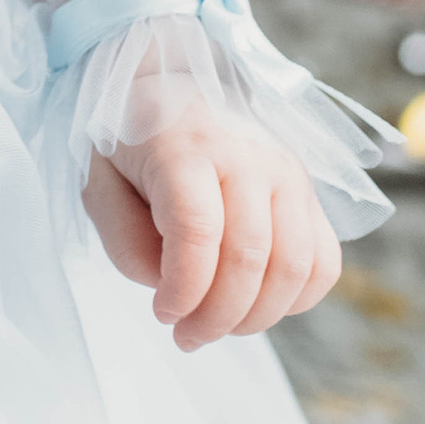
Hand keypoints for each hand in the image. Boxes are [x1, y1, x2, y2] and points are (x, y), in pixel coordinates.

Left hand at [84, 112, 340, 349]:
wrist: (173, 87)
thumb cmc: (132, 143)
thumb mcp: (99, 183)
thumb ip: (125, 241)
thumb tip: (175, 290)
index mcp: (184, 147)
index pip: (198, 230)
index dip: (184, 288)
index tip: (162, 313)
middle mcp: (247, 156)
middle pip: (250, 257)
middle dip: (216, 316)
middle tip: (186, 336)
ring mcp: (288, 172)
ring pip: (295, 267)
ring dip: (256, 317)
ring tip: (217, 327)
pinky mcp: (310, 192)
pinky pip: (324, 263)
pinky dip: (297, 300)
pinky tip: (257, 304)